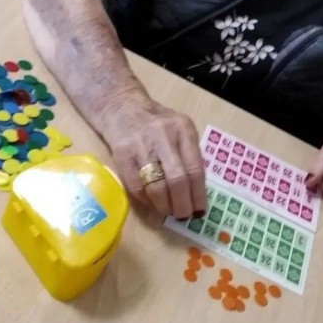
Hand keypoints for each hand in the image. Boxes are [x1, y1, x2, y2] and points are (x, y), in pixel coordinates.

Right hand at [100, 92, 206, 218]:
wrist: (122, 107)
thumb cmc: (158, 123)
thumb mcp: (180, 129)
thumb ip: (189, 155)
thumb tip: (195, 193)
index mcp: (183, 130)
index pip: (195, 169)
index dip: (198, 195)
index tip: (200, 211)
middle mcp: (163, 137)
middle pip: (178, 180)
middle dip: (182, 204)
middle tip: (184, 215)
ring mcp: (141, 146)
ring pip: (156, 186)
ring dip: (164, 206)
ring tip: (168, 212)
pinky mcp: (122, 156)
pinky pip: (136, 187)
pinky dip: (147, 201)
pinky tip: (152, 204)